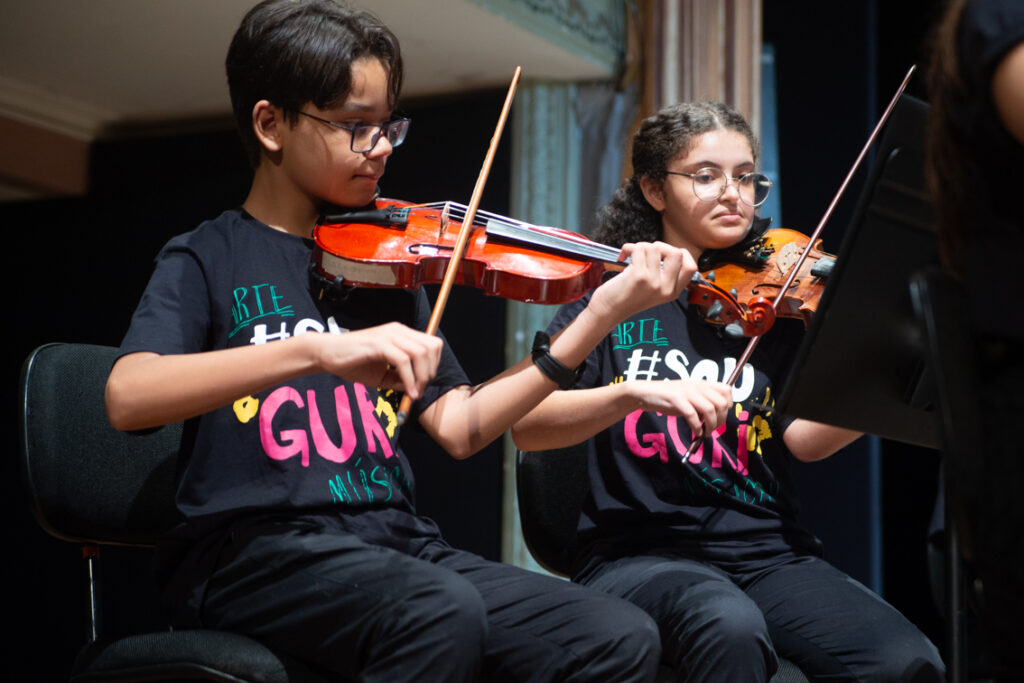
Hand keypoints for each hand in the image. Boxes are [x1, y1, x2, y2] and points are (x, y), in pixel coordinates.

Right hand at [314, 322, 442, 399]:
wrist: (327, 354)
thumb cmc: (353, 362)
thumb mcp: (382, 374)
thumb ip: (399, 380)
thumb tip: (415, 389)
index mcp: (402, 334)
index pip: (433, 344)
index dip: (434, 365)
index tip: (423, 384)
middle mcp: (399, 331)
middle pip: (432, 347)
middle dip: (430, 372)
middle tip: (419, 390)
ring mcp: (389, 335)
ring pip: (421, 353)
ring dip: (421, 377)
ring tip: (413, 392)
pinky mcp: (379, 343)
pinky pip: (403, 361)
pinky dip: (409, 378)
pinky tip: (406, 391)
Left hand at [590, 241, 696, 320]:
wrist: (607, 311)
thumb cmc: (625, 297)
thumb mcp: (652, 290)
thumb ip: (662, 273)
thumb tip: (664, 248)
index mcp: (672, 292)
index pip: (691, 267)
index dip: (681, 254)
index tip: (666, 253)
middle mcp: (666, 288)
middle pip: (677, 253)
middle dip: (661, 246)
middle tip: (647, 253)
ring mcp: (654, 283)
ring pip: (655, 248)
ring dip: (641, 247)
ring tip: (632, 257)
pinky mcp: (639, 277)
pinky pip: (639, 249)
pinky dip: (628, 248)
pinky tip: (622, 257)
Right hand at [630, 378, 731, 435]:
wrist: (645, 392)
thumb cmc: (667, 397)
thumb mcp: (689, 395)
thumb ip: (702, 402)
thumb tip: (716, 417)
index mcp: (702, 384)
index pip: (726, 389)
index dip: (728, 404)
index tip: (721, 415)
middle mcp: (697, 386)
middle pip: (721, 402)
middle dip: (721, 419)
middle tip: (713, 428)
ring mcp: (687, 392)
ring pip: (710, 410)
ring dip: (710, 426)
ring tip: (705, 433)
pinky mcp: (676, 399)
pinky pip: (693, 415)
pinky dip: (697, 427)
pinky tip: (695, 431)